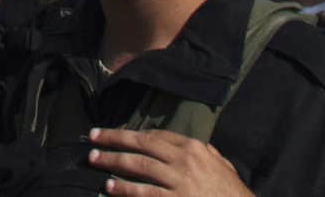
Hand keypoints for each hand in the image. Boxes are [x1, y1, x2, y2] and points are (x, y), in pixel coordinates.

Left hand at [86, 128, 255, 195]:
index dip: (132, 134)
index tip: (115, 134)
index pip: (157, 136)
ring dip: (112, 163)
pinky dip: (125, 190)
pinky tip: (110, 188)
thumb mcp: (222, 166)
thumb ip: (206, 154)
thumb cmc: (231, 193)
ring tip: (94, 160)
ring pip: (138, 168)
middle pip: (142, 146)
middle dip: (114, 141)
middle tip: (93, 138)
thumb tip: (192, 145)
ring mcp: (179, 183)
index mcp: (195, 149)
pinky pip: (144, 194)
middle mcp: (184, 161)